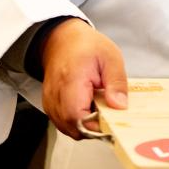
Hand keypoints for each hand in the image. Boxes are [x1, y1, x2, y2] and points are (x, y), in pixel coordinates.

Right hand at [41, 18, 127, 139]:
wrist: (62, 39)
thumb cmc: (86, 46)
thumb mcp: (111, 58)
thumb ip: (116, 83)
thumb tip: (119, 106)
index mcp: (72, 80)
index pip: (78, 117)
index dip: (96, 124)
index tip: (111, 117)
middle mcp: (56, 94)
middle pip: (73, 127)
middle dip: (94, 126)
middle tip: (106, 109)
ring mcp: (50, 102)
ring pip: (68, 128)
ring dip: (86, 124)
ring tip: (96, 104)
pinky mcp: (49, 106)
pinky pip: (63, 123)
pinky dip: (77, 120)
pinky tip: (86, 105)